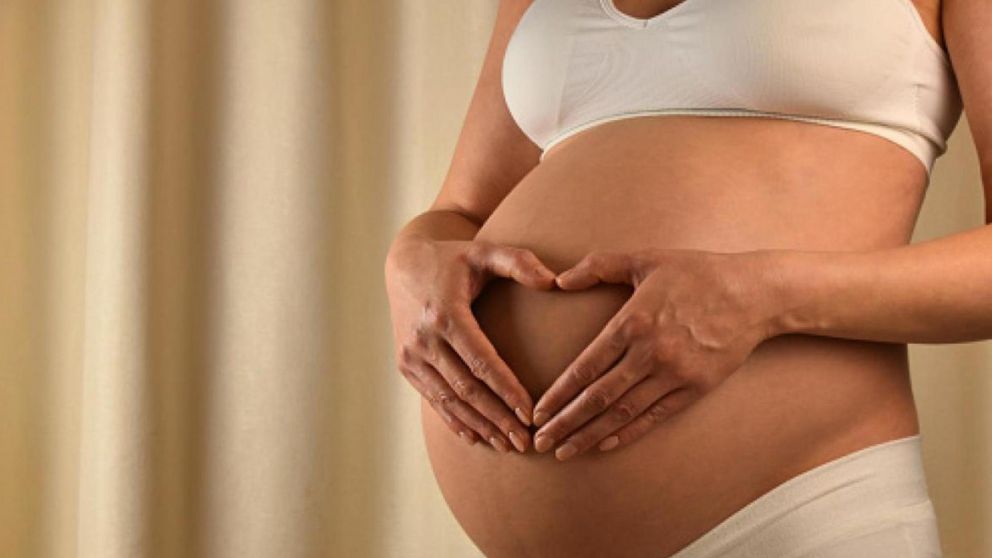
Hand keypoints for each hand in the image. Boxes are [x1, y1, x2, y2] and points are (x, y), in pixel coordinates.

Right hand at [385, 238, 556, 452]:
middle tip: (526, 442)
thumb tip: (554, 281)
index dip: (506, 389)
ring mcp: (411, 355)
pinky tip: (477, 437)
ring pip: (448, 400)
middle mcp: (423, 339)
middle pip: (466, 389)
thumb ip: (519, 262)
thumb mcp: (484, 251)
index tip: (530, 412)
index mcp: (445, 314)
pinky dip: (455, 420)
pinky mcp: (406, 365)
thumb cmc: (453, 259)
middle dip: (497, 418)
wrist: (403, 264)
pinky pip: (433, 399)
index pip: (481, 361)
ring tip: (508, 445)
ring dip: (479, 425)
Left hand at [530, 248, 783, 459]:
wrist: (755, 294)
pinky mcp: (695, 388)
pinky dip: (628, 433)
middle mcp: (650, 353)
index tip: (538, 411)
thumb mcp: (645, 258)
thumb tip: (559, 280)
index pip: (585, 367)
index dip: (558, 394)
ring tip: (564, 452)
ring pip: (623, 413)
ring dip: (590, 435)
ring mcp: (674, 374)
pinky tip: (604, 445)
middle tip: (539, 442)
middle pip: (598, 397)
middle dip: (565, 423)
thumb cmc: (696, 272)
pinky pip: (655, 417)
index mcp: (632, 322)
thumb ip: (598, 266)